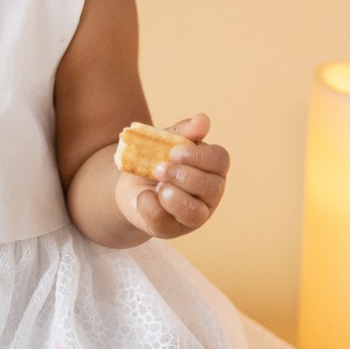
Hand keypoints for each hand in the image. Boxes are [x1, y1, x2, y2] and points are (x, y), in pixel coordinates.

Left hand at [117, 113, 229, 239]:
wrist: (129, 183)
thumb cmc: (155, 158)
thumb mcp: (165, 141)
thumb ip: (184, 131)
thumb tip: (203, 119)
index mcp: (211, 168)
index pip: (220, 161)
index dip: (199, 156)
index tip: (174, 151)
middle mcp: (209, 194)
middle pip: (212, 187)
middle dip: (183, 176)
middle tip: (159, 168)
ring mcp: (194, 215)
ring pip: (196, 212)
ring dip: (173, 195)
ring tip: (157, 185)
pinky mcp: (171, 229)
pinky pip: (166, 223)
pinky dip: (151, 207)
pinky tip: (144, 197)